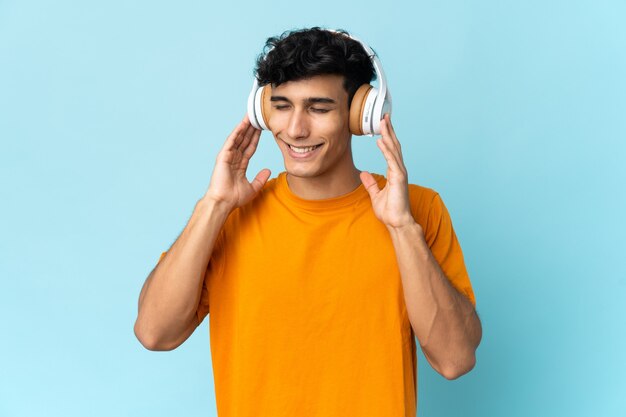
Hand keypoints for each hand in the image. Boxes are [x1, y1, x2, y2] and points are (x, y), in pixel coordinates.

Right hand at [203, 115, 270, 211]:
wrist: (224, 202)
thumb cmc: (234, 198)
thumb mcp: (253, 188)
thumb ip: (260, 179)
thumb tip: (268, 170)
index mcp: (239, 165)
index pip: (250, 147)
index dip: (256, 138)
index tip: (262, 129)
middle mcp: (233, 158)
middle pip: (244, 140)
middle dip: (251, 129)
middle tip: (258, 117)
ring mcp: (228, 156)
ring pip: (238, 138)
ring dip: (245, 127)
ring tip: (252, 116)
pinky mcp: (223, 156)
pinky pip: (231, 141)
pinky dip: (237, 132)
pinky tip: (243, 124)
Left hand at [360, 114, 414, 229]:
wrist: (397, 222)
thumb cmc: (390, 211)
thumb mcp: (375, 195)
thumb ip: (371, 183)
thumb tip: (363, 174)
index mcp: (394, 172)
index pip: (390, 150)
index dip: (387, 136)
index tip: (383, 124)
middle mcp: (399, 170)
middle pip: (394, 145)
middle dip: (389, 130)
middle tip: (384, 115)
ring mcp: (400, 173)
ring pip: (394, 149)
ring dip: (388, 135)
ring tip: (383, 121)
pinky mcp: (399, 178)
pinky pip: (392, 161)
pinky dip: (386, 150)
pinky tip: (381, 140)